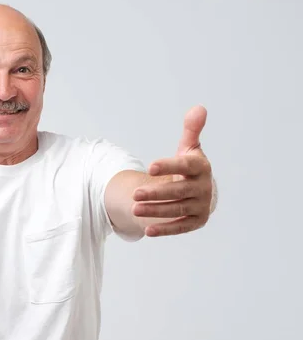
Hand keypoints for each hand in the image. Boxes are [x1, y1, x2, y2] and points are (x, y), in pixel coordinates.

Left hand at [132, 105, 213, 236]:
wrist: (199, 191)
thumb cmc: (189, 167)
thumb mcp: (189, 149)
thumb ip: (191, 130)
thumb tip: (199, 108)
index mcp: (201, 167)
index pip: (186, 166)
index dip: (169, 166)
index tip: (150, 167)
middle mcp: (204, 188)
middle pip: (178, 191)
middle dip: (156, 193)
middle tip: (134, 193)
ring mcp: (201, 206)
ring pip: (176, 210)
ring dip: (155, 211)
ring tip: (134, 209)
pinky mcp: (196, 221)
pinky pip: (180, 227)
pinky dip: (164, 229)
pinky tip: (147, 231)